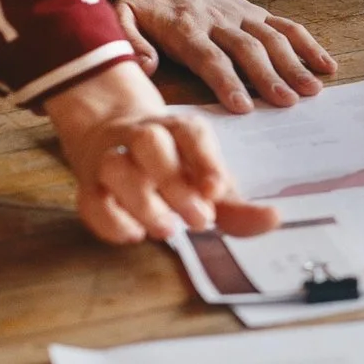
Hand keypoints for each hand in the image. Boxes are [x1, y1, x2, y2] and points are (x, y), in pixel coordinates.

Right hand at [42, 61, 280, 244]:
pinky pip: (91, 199)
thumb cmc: (174, 167)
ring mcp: (112, 157)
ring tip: (167, 229)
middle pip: (150, 144)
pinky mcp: (89, 185)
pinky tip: (134, 234)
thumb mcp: (208, 181)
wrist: (114, 138)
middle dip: (174, 182)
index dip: (205, 161)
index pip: (192, 134)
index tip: (217, 190)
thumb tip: (273, 220)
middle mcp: (143, 136)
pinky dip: (109, 220)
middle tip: (199, 220)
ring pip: (116, 167)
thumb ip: (239, 206)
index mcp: (180, 129)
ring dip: (141, 199)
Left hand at [113, 0, 337, 111]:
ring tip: (312, 90)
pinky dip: (308, 44)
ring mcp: (241, 15)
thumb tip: (145, 67)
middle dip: (269, 76)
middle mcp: (218, 20)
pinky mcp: (256, 12)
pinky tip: (326, 65)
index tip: (244, 106)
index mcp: (185, 28)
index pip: (210, 57)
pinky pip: (286, 25)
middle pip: (247, 49)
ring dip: (294, 63)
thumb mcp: (122, 15)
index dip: (227, 81)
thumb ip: (130, 41)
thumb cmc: (145, 2)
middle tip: (287, 102)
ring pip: (272, 38)